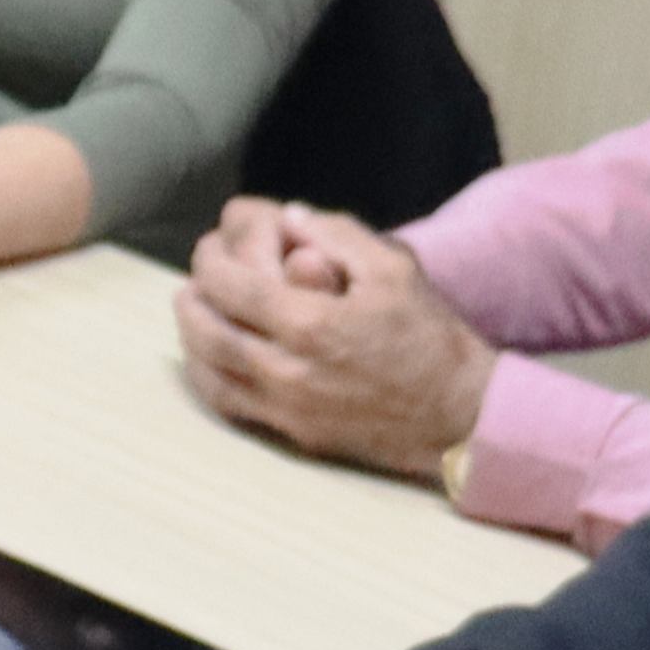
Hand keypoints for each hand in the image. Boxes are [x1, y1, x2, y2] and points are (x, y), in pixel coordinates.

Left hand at [176, 206, 496, 480]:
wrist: (459, 415)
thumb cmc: (430, 339)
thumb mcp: (394, 269)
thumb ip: (337, 235)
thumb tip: (289, 217)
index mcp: (308, 323)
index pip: (228, 285)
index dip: (209, 259)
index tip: (211, 246)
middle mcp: (286, 370)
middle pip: (206, 328)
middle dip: (192, 295)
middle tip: (195, 276)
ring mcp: (285, 407)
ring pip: (208, 371)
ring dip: (191, 336)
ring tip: (193, 310)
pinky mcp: (293, 432)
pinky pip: (228, 406)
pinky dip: (206, 377)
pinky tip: (208, 359)